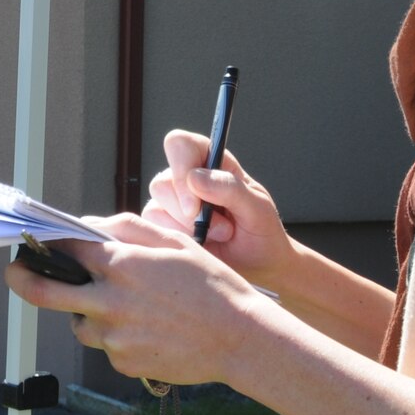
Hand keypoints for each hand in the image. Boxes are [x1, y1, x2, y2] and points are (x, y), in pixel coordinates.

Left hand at [5, 212, 260, 388]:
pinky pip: (105, 346)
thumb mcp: (174, 243)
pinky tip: (145, 328)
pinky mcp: (123, 362)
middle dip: (20, 278)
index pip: (65, 249)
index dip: (47, 242)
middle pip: (43, 293)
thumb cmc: (212, 286)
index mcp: (121, 266)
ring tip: (119, 305)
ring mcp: (114, 337)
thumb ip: (127, 229)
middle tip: (15, 270)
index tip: (36, 240)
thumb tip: (89, 226)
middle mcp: (110, 302)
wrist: (240, 339)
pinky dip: (114, 335)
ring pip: (78, 323)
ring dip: (84, 311)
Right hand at [142, 129, 292, 289]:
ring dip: (188, 230)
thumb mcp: (258, 209)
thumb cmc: (261, 233)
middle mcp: (186, 179)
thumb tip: (194, 178)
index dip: (181, 168)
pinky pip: (153, 231)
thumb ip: (230, 188)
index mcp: (210, 162)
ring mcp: (172, 205)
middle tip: (223, 229)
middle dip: (190, 214)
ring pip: (155, 209)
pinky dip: (180, 242)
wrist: (259, 269)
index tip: (196, 205)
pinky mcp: (163, 229)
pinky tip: (202, 246)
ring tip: (217, 237)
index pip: (180, 144)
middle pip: (162, 183)